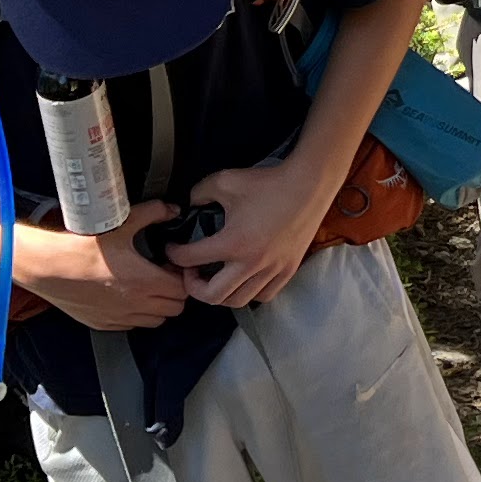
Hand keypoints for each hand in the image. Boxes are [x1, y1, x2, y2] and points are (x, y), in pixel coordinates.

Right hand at [11, 212, 193, 328]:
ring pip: (156, 321)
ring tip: (146, 286)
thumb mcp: (120, 225)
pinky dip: (136, 315)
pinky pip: (132, 325)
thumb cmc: (81, 247)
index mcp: (144, 282)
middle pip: (175, 308)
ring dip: (158, 305)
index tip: (171, 264)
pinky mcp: (103, 324)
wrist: (47, 267)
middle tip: (162, 274)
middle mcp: (135, 305)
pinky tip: (125, 295)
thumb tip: (172, 209)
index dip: (181, 275)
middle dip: (174, 291)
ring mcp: (119, 318)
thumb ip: (152, 214)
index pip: (183, 289)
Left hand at [179, 151, 331, 310]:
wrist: (308, 186)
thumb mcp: (224, 180)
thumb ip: (198, 194)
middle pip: (212, 296)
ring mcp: (272, 270)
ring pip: (238, 301)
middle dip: (193, 287)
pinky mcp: (287, 270)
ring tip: (215, 277)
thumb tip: (188, 206)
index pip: (190, 259)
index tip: (173, 248)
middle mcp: (251, 263)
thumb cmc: (266, 183)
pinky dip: (249, 292)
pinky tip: (243, 278)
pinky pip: (263, 296)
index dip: (173, 254)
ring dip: (220, 294)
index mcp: (233, 242)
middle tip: (191, 271)